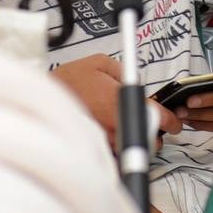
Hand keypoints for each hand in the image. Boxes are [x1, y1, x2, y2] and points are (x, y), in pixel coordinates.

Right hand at [51, 55, 182, 147]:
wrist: (39, 100)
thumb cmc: (67, 82)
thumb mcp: (99, 62)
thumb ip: (124, 71)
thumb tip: (136, 82)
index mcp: (121, 102)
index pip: (158, 118)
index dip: (170, 121)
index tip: (174, 123)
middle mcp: (115, 125)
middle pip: (149, 140)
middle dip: (153, 133)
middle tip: (148, 122)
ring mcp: (105, 141)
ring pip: (132, 147)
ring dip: (134, 138)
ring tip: (123, 124)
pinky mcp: (94, 150)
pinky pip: (115, 150)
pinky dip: (117, 143)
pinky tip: (108, 131)